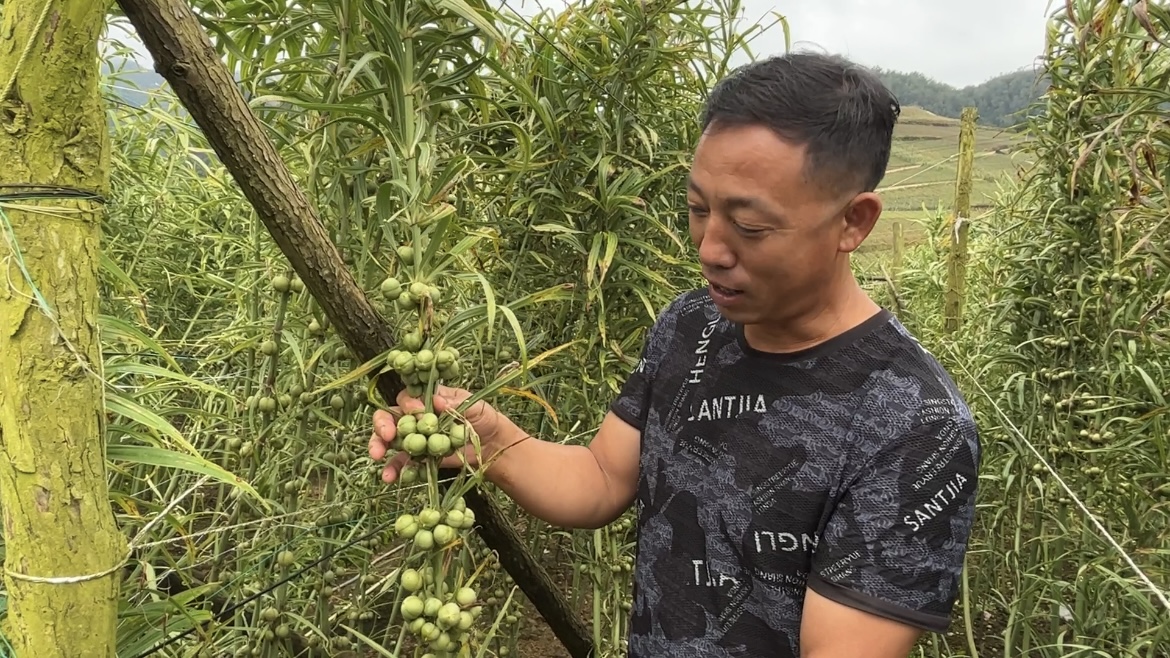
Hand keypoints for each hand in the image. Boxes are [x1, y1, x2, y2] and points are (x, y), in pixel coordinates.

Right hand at [368, 384, 506, 483]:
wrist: (492, 447)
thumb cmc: (484, 419)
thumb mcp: (475, 407)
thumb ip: (457, 404)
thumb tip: (437, 401)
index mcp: (428, 400)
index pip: (408, 398)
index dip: (407, 405)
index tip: (414, 412)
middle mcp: (417, 418)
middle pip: (391, 417)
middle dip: (383, 425)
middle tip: (385, 436)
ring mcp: (416, 439)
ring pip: (390, 440)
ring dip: (379, 446)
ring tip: (377, 456)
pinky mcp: (419, 458)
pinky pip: (402, 462)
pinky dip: (393, 469)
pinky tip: (388, 476)